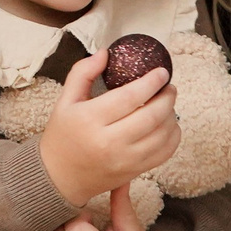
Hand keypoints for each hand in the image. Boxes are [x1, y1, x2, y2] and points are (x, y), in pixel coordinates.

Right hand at [38, 54, 178, 205]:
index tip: (162, 72)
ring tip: (167, 104)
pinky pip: (164, 153)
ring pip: (162, 135)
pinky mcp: (133, 172)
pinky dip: (172, 137)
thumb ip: (83, 72)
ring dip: (172, 116)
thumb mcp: (65, 100)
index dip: (151, 82)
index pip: (130, 97)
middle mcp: (109, 142)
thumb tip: (105, 53)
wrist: (58, 177)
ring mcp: (124, 160)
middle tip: (169, 87)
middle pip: (152, 116)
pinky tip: (168, 125)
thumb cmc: (62, 135)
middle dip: (167, 97)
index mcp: (90, 119)